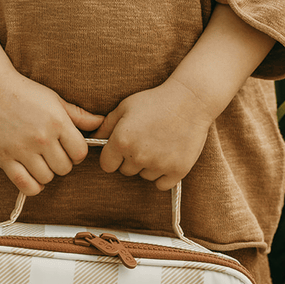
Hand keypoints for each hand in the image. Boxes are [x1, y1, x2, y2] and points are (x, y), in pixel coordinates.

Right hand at [0, 70, 104, 195]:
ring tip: (40, 162)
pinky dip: (32, 186)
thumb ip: (79, 115)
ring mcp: (22, 150)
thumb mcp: (55, 100)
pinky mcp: (5, 159)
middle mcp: (42, 138)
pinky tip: (32, 176)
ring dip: (46, 174)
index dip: (77, 154)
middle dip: (61, 164)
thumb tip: (101, 122)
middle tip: (52, 155)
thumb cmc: (25, 93)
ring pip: (47, 178)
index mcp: (57, 122)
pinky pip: (26, 185)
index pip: (80, 153)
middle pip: (64, 168)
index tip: (68, 150)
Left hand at [92, 77, 213, 190]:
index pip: (107, 165)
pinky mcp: (177, 170)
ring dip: (149, 166)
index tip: (122, 149)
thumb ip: (105, 126)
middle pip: (126, 171)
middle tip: (146, 141)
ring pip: (144, 176)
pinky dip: (164, 175)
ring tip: (160, 144)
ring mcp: (159, 164)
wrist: (192, 99)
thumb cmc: (156, 100)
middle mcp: (138, 156)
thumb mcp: (125, 107)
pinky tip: (169, 156)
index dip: (113, 157)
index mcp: (121, 141)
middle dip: (131, 160)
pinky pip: (161, 184)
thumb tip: (92, 140)